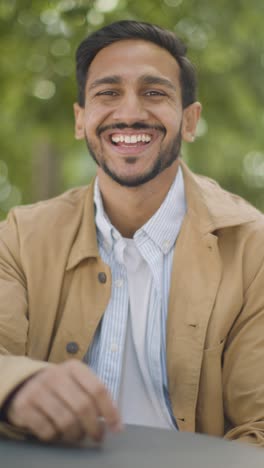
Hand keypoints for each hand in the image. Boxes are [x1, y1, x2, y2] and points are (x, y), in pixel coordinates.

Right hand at [7, 360, 121, 442]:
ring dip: (75, 434)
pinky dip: (55, 436)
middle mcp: (55, 375)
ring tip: (77, 435)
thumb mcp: (77, 382)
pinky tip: (57, 432)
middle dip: (93, 427)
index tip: (116, 427)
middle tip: (97, 436)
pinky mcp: (23, 406)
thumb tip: (115, 422)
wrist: (26, 383)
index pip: (97, 389)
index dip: (110, 410)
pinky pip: (47, 430)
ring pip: (66, 421)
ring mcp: (37, 390)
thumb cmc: (61, 386)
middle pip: (82, 406)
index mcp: (74, 368)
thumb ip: (94, 395)